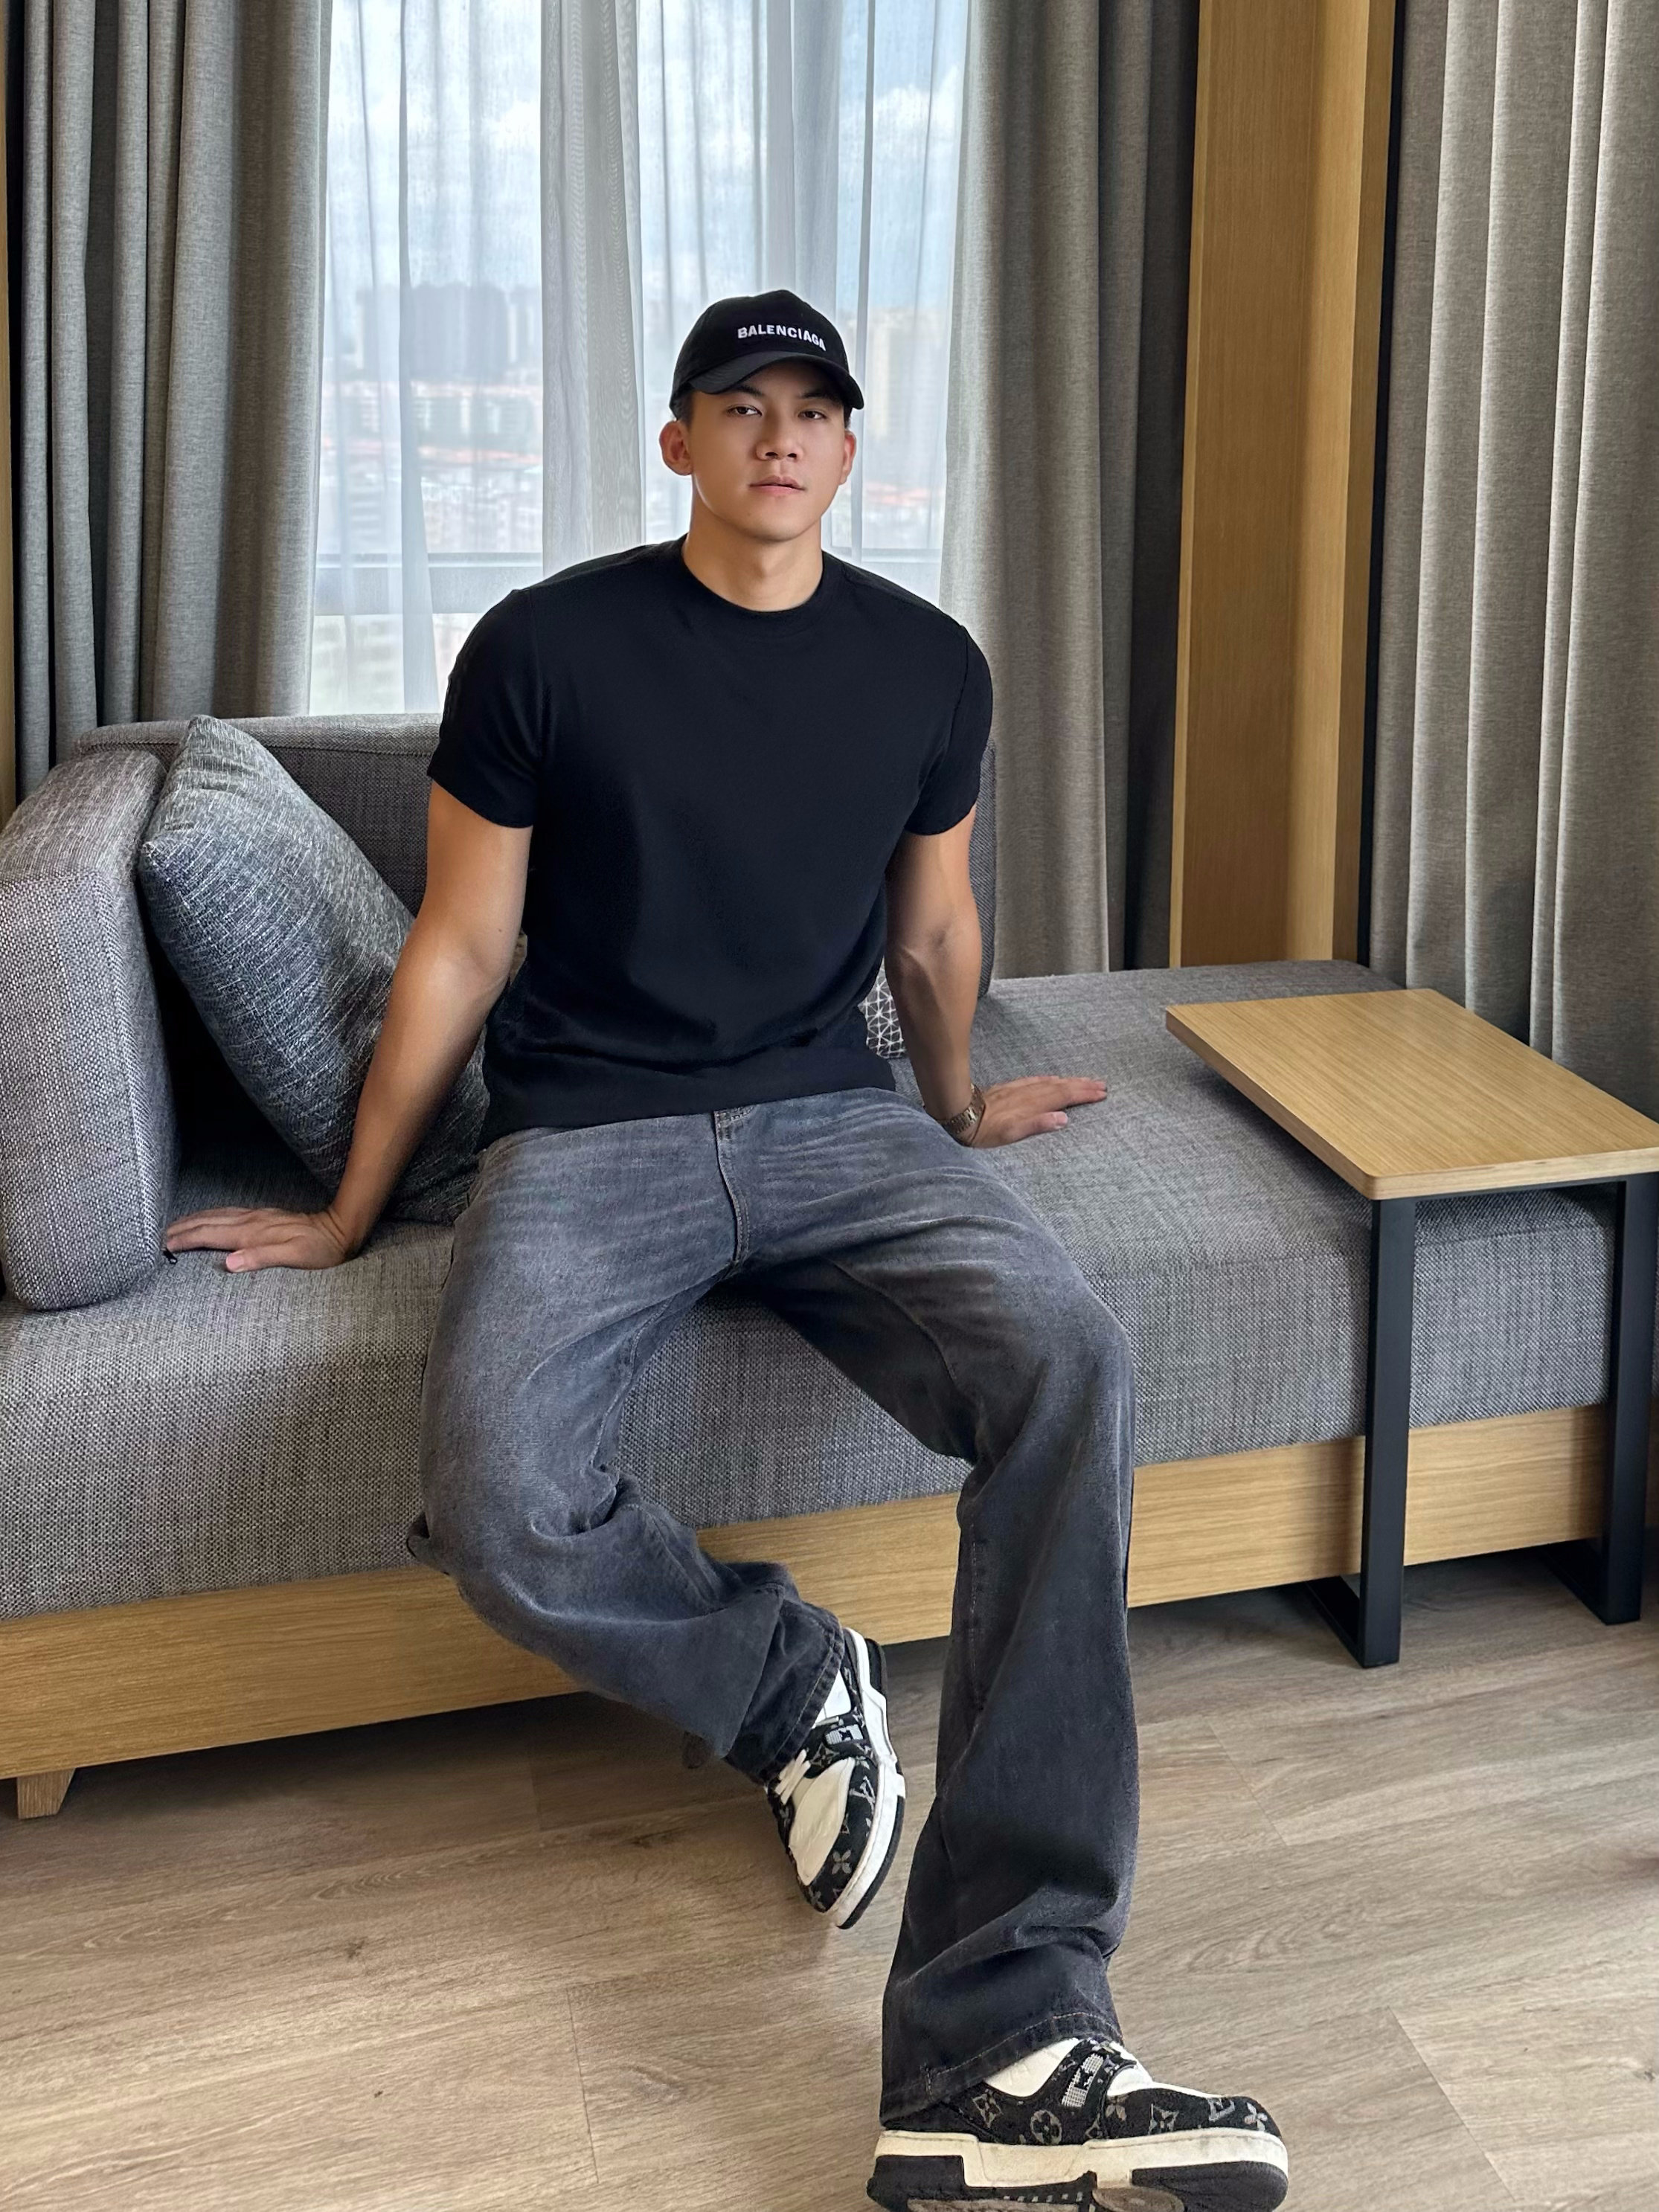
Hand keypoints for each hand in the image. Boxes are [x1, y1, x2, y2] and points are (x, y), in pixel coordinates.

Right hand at [163, 1203, 357, 1273]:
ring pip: (217, 1215)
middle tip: (160, 1235)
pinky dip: (210, 1216)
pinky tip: (209, 1219)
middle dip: (183, 1228)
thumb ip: (260, 1258)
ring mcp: (256, 1216)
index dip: (187, 1240)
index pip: (210, 1234)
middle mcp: (251, 1221)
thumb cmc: (318, 1249)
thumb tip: (229, 1263)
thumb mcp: (293, 1257)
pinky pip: (228, 1214)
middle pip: (208, 1221)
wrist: (339, 1229)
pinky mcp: (263, 1217)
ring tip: (176, 1226)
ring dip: (194, 1220)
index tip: (165, 1246)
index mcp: (252, 1233)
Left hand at [966, 1073, 1107, 1147]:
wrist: (960, 1115)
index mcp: (1032, 1106)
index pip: (1064, 1097)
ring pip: (1051, 1082)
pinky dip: (1050, 1079)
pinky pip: (1036, 1080)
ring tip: (1086, 1080)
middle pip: (1062, 1087)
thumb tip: (1063, 1119)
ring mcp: (1019, 1089)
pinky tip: (1054, 1078)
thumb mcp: (1012, 1134)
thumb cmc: (985, 1131)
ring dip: (1070, 1081)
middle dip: (1083, 1086)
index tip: (1101, 1093)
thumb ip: (1038, 1125)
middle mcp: (1029, 1094)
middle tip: (1102, 1085)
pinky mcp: (1010, 1088)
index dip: (1084, 1094)